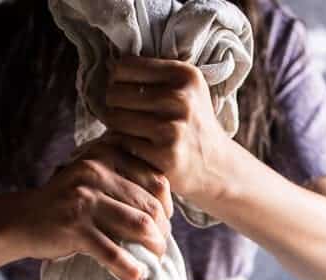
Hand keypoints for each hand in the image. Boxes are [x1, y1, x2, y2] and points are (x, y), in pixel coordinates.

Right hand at [21, 148, 170, 279]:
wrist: (22, 219)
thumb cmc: (66, 203)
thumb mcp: (91, 178)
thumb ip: (121, 179)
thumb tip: (165, 205)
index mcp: (105, 157)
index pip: (156, 180)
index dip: (167, 206)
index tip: (165, 223)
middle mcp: (96, 173)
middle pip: (151, 205)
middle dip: (163, 231)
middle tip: (161, 247)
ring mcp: (85, 200)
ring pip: (139, 226)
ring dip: (154, 247)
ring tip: (155, 259)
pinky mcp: (75, 228)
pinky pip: (113, 252)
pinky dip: (129, 268)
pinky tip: (136, 276)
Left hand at [104, 55, 227, 203]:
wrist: (216, 167)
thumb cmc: (192, 125)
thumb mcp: (186, 89)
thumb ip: (156, 75)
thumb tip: (109, 68)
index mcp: (184, 75)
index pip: (123, 67)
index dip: (116, 81)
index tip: (125, 94)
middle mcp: (180, 98)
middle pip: (115, 93)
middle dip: (114, 106)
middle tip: (125, 118)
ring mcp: (172, 128)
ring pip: (115, 118)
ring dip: (115, 128)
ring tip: (129, 133)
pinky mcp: (164, 155)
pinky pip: (121, 143)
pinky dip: (121, 147)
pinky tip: (133, 150)